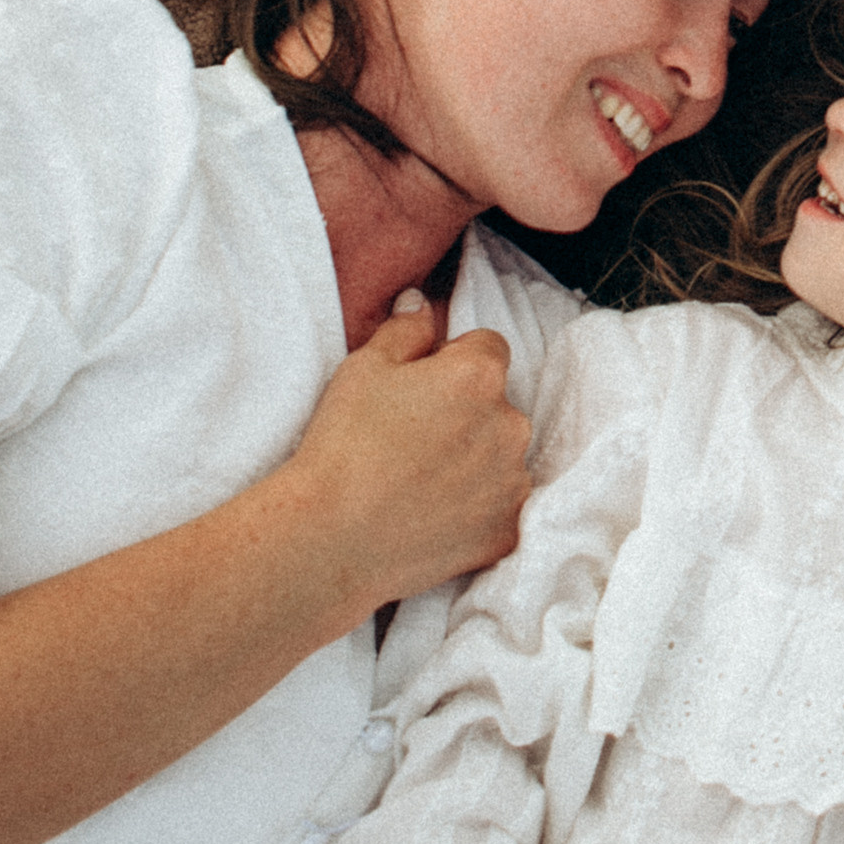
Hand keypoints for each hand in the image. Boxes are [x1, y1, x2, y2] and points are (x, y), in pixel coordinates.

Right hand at [281, 298, 528, 625]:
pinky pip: (500, 507)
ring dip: (475, 460)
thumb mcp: (363, 368)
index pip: (486, 348)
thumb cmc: (343, 446)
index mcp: (480, 375)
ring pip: (501, 456)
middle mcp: (511, 425)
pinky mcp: (507, 532)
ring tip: (419, 480)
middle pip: (497, 403)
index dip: (451, 362)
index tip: (419, 389)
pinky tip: (432, 514)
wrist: (330, 539)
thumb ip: (405, 329)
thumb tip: (425, 304)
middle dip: (467, 412)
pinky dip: (476, 509)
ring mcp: (513, 483)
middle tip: (413, 438)